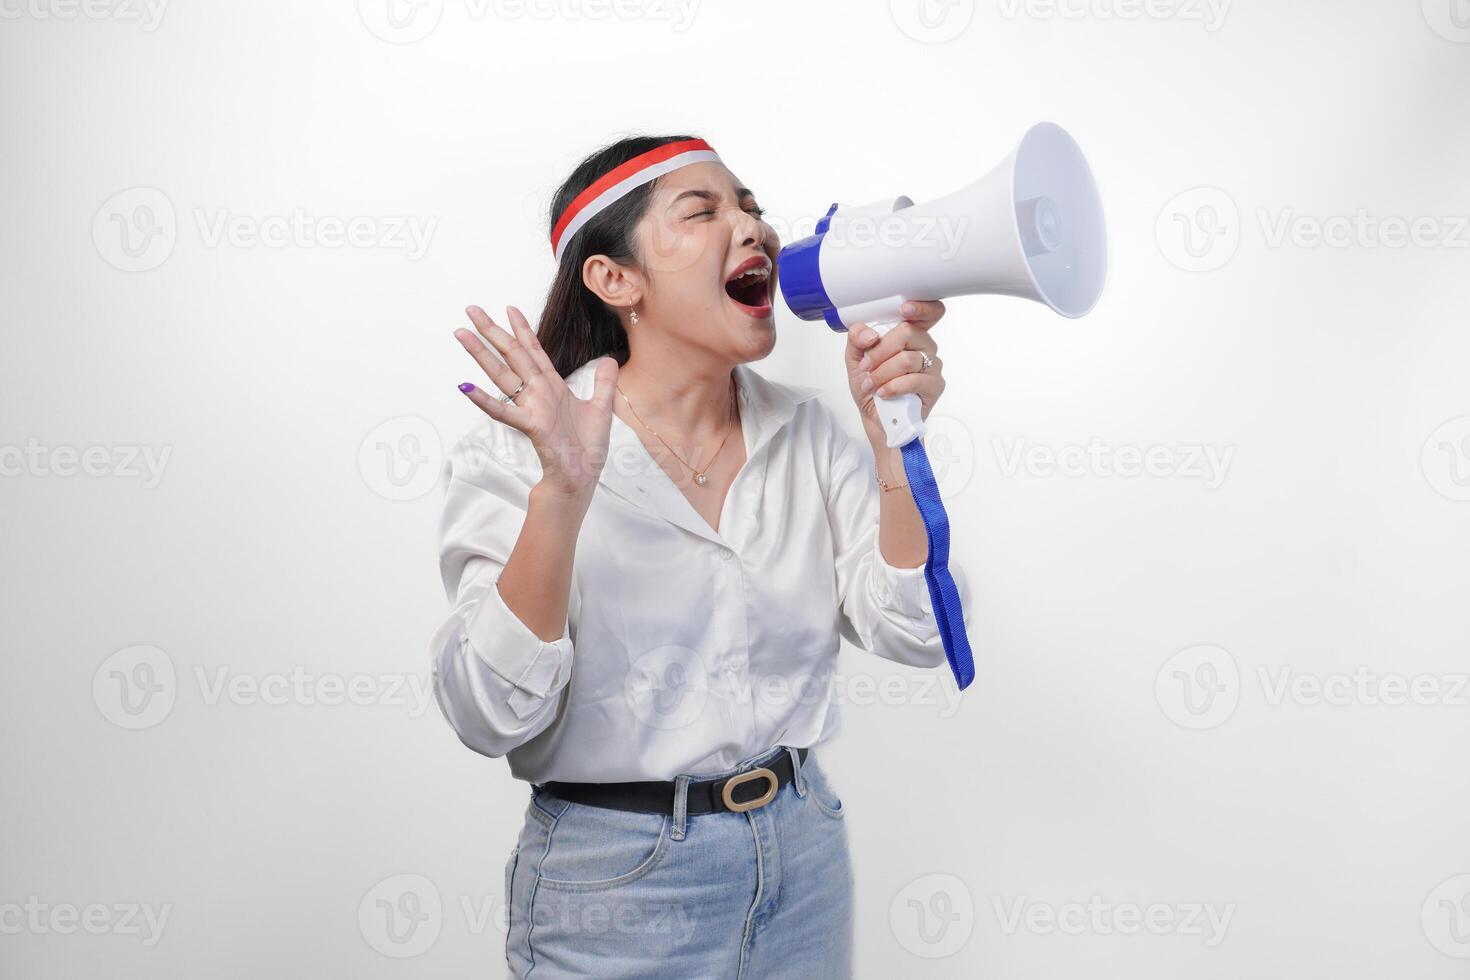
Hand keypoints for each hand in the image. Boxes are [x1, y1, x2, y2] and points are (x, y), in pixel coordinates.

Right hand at [454, 305, 618, 499]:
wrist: (581, 478)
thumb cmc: (587, 448)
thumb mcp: (601, 408)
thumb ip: (603, 382)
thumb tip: (610, 359)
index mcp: (553, 387)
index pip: (534, 351)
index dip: (523, 329)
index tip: (509, 308)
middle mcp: (538, 393)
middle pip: (512, 354)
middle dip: (493, 331)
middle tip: (471, 309)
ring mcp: (532, 408)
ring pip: (502, 375)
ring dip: (480, 354)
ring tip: (461, 333)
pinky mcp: (531, 426)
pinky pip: (504, 411)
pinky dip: (484, 400)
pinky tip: (466, 385)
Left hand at [843, 300, 946, 443]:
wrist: (876, 419)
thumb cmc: (871, 388)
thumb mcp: (856, 359)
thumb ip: (857, 338)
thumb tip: (870, 334)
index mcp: (909, 334)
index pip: (927, 312)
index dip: (921, 306)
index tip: (904, 309)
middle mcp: (924, 346)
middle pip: (908, 332)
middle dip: (880, 351)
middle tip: (868, 366)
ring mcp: (932, 366)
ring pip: (908, 358)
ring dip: (882, 373)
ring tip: (871, 384)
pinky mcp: (935, 386)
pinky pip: (915, 380)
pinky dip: (893, 387)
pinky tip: (884, 393)